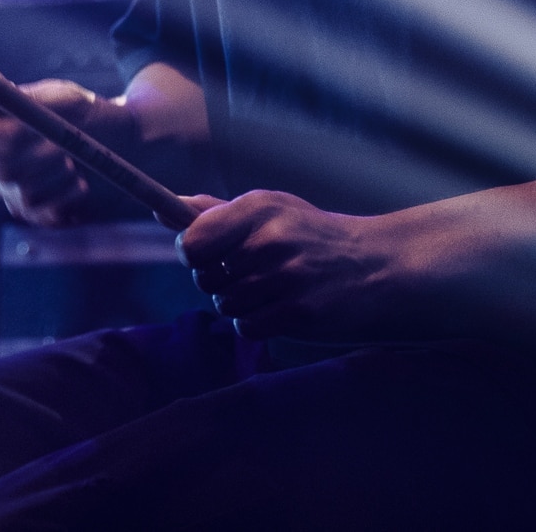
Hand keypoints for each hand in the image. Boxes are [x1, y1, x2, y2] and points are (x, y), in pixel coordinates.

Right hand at [0, 80, 131, 226]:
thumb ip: (31, 98)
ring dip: (57, 173)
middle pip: (1, 166)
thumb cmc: (83, 113)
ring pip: (24, 189)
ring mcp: (10, 190)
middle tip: (61, 142)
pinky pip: (41, 209)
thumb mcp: (63, 98)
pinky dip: (66, 193)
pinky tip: (79, 181)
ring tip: (73, 158)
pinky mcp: (30, 212)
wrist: (117, 146)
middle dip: (38, 153)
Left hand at [174, 190, 406, 341]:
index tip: (204, 253)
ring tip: (274, 288)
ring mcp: (286, 279)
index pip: (192, 240)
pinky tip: (283, 307)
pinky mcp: (299, 314)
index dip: (191, 252)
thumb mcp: (268, 211)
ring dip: (242, 303)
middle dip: (220, 280)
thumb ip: (212, 213)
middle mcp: (271, 241)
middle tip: (253, 271)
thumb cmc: (310, 236)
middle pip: (206, 278)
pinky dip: (258, 323)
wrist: (376, 266)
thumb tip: (160, 208)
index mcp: (258, 209)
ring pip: (225, 305)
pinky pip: (247, 328)